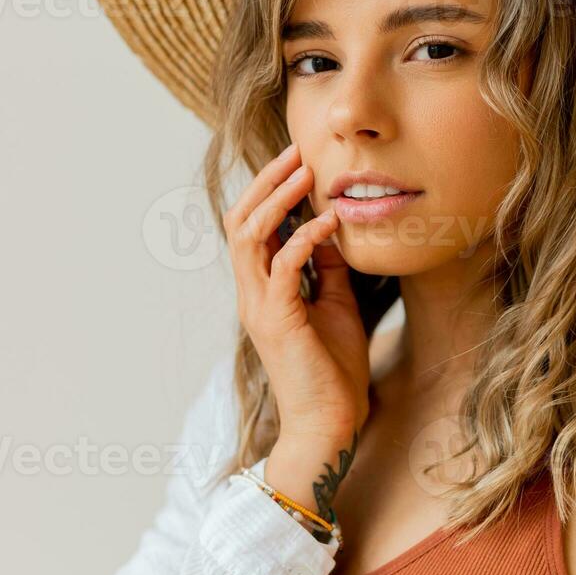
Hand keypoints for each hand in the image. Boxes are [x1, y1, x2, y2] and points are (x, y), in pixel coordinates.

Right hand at [223, 142, 370, 451]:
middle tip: (297, 151)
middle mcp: (252, 294)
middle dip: (266, 182)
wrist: (330, 423)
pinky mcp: (278, 322)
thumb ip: (327, 267)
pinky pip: (282, 266)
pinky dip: (304, 237)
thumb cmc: (334, 369)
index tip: (298, 160)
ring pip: (250, 237)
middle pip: (240, 222)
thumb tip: (331, 227)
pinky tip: (329, 221)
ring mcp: (260, 307)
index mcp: (262, 289)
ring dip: (278, 200)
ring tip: (306, 172)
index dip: (269, 190)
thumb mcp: (335, 304)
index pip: (251, 227)